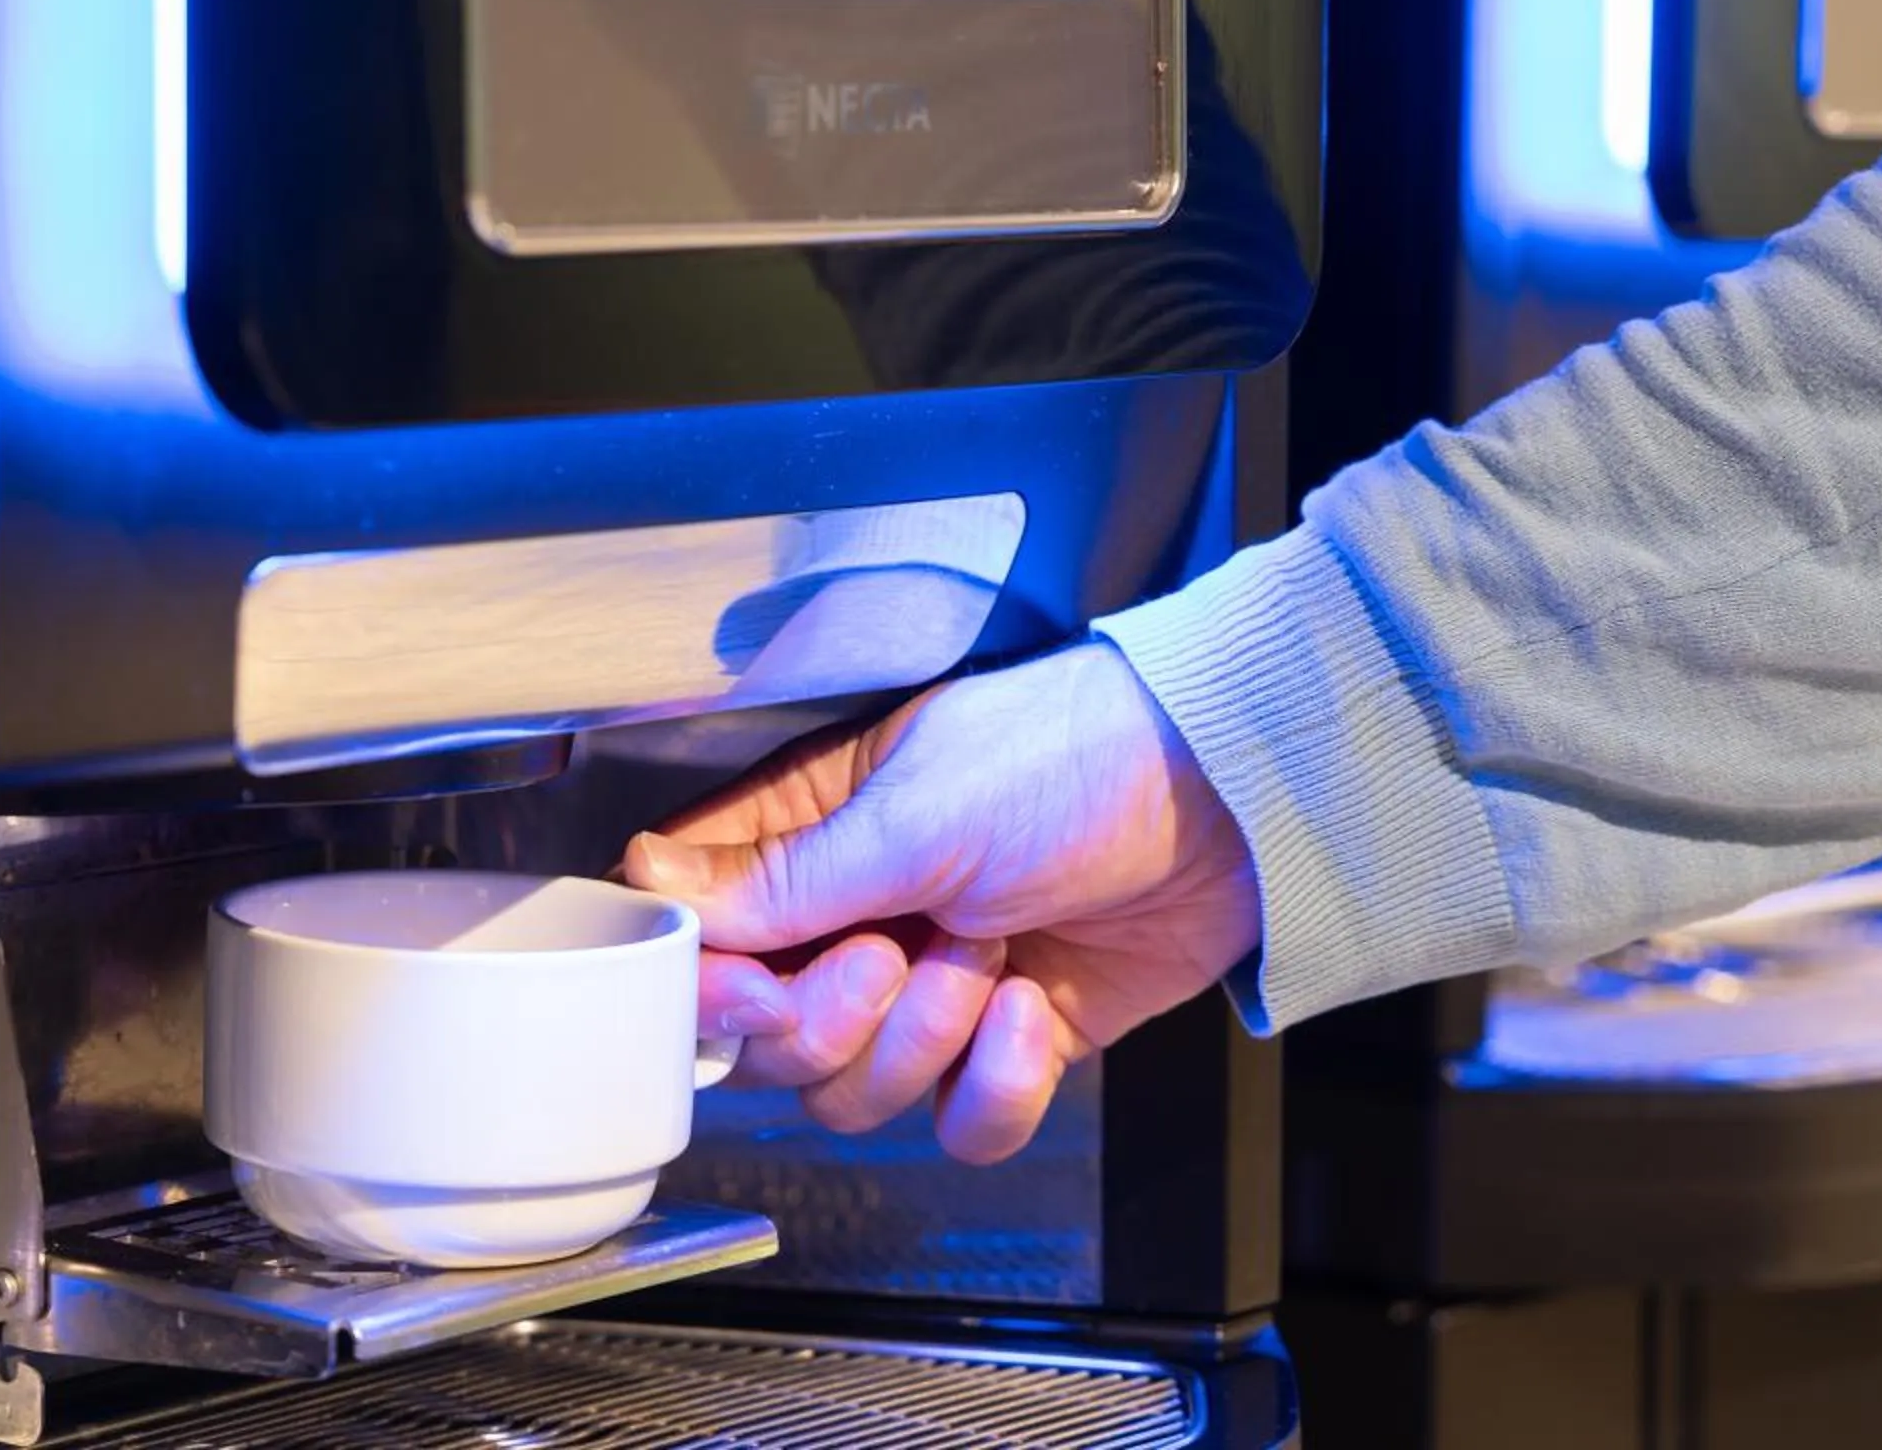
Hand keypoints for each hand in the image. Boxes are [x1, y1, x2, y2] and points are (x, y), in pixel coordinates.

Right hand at [620, 642, 1257, 1163]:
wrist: (1225, 802)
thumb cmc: (1070, 757)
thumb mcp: (911, 812)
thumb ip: (783, 876)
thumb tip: (655, 890)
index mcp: (809, 834)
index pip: (697, 934)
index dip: (712, 983)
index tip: (758, 985)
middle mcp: (854, 917)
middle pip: (767, 1041)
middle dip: (832, 1019)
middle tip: (897, 954)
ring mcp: (928, 987)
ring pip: (854, 1094)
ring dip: (923, 1042)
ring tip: (988, 959)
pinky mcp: (1006, 1043)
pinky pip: (956, 1124)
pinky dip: (996, 1085)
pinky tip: (1032, 1007)